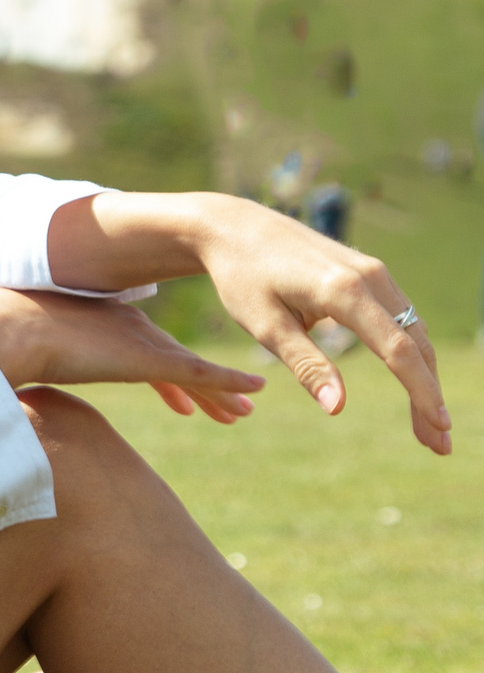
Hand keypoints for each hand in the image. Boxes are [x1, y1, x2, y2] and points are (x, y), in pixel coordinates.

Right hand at [0, 288, 265, 420]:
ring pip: (193, 371)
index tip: (181, 401)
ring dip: (220, 392)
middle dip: (202, 385)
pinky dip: (228, 382)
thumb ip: (33, 370)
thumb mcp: (24, 359)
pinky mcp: (149, 357)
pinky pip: (201, 373)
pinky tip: (253, 392)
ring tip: (242, 413)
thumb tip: (8, 388)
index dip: (165, 378)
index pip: (142, 350)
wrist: (9, 331)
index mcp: (101, 323)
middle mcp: (128, 326)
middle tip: (229, 405)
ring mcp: (140, 341)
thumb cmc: (4, 344)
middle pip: (174, 359)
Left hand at [189, 198, 449, 456]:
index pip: (397, 350)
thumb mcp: (264, 325)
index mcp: (342, 291)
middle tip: (438, 444)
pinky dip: (412, 354)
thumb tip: (337, 409)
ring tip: (428, 426)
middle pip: (416, 345)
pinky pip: (402, 318)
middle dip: (429, 396)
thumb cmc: (242, 278)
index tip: (437, 430)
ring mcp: (373, 271)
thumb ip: (305, 365)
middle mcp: (369, 276)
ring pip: (414, 332)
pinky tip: (413, 384)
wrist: (234, 227)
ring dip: (425, 378)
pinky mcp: (369, 272)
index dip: (421, 393)